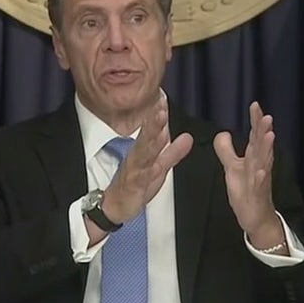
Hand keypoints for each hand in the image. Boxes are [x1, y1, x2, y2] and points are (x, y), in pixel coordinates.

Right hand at [103, 94, 193, 223]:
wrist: (115, 206)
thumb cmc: (136, 185)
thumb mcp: (159, 167)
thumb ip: (173, 152)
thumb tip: (188, 137)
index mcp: (145, 151)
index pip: (152, 130)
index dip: (158, 114)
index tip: (163, 97)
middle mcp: (138, 157)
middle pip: (147, 136)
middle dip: (155, 120)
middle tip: (161, 105)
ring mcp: (135, 170)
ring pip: (143, 150)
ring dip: (151, 134)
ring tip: (159, 120)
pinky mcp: (133, 185)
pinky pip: (140, 175)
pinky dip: (146, 166)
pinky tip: (153, 161)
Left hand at [213, 102, 284, 249]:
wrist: (255, 217)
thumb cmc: (246, 189)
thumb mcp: (232, 167)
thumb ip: (226, 150)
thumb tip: (223, 132)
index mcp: (253, 157)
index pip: (255, 135)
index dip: (255, 121)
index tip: (255, 105)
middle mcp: (259, 165)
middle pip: (262, 145)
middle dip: (264, 131)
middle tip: (266, 116)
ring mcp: (260, 180)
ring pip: (264, 162)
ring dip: (267, 149)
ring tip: (270, 135)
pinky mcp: (258, 195)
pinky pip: (260, 185)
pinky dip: (261, 178)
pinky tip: (261, 171)